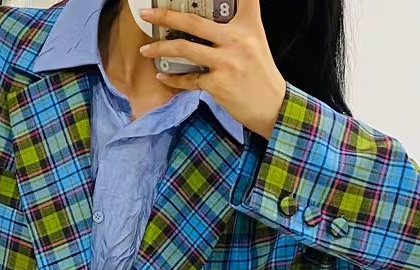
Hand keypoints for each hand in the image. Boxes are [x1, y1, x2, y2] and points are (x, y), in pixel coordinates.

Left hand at [136, 1, 286, 139]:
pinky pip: (189, 79)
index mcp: (247, 25)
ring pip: (186, 49)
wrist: (272, 106)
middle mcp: (236, 40)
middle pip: (194, 22)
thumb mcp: (255, 41)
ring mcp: (226, 63)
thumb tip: (209, 21)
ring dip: (161, 48)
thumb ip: (238, 25)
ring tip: (147, 49)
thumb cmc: (260, 74)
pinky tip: (162, 74)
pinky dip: (173, 78)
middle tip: (147, 13)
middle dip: (166, 15)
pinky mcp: (218, 84)